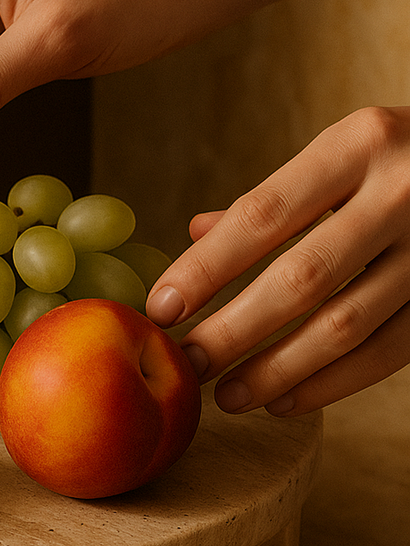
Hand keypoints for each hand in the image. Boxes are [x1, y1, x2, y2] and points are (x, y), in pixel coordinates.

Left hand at [147, 106, 409, 415]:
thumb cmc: (403, 157)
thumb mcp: (343, 153)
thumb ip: (274, 198)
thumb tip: (194, 233)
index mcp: (360, 144)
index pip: (262, 215)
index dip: (205, 269)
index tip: (160, 310)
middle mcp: (403, 191)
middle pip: (300, 279)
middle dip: (233, 331)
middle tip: (187, 365)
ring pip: (345, 326)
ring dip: (277, 371)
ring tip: (228, 397)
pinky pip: (388, 353)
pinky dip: (332, 384)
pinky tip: (285, 402)